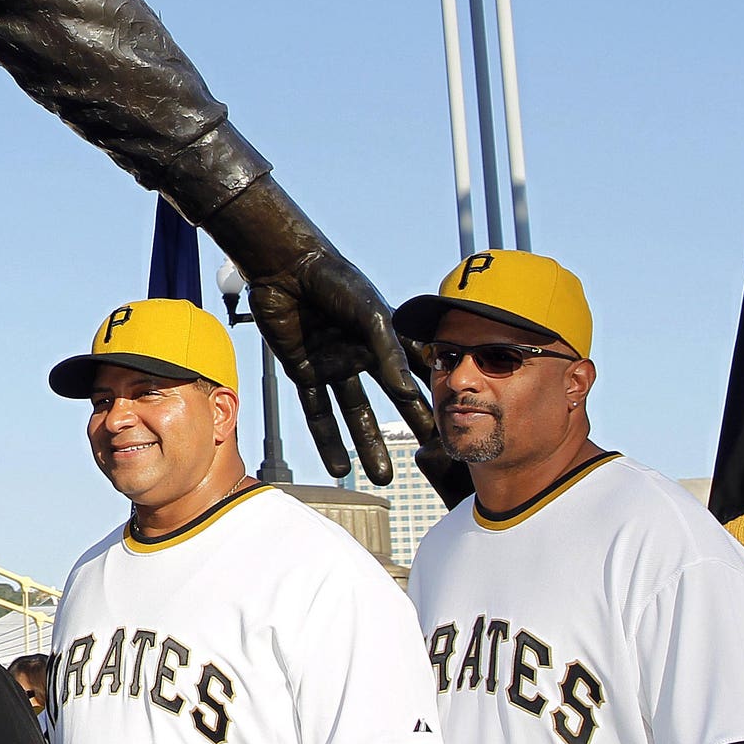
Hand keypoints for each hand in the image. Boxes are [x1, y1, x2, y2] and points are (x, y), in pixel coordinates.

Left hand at [206, 180, 434, 481]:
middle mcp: (361, 355)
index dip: (435, 398)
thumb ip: (387, 351)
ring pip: (353, 414)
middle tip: (433, 457)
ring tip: (381, 478)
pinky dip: (326, 441)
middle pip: (389, 400)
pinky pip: (316, 413)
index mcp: (384, 337)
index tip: (460, 425)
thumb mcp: (368, 312)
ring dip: (366, 445)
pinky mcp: (304, 372)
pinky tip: (338, 468)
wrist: (283, 266)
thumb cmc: (332, 278)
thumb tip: (407, 391)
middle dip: (409, 428)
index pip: (416, 373)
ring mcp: (332, 365)